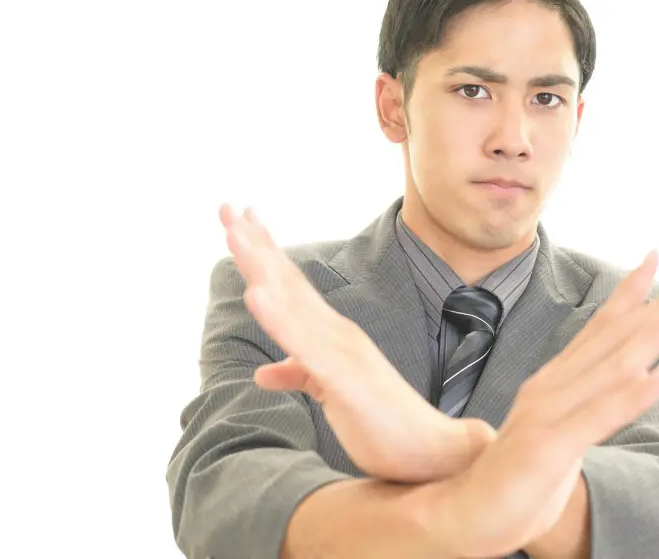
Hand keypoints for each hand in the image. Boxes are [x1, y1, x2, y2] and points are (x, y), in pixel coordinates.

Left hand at [219, 204, 495, 481]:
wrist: (431, 451)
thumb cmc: (383, 423)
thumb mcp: (330, 393)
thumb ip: (300, 374)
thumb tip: (263, 372)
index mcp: (334, 336)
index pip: (293, 285)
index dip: (266, 251)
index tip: (241, 220)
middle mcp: (339, 333)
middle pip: (289, 281)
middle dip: (256, 243)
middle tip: (227, 207)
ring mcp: (343, 351)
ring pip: (293, 302)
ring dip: (262, 267)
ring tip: (234, 235)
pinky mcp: (345, 376)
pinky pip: (305, 344)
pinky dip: (279, 317)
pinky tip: (256, 295)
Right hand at [412, 250, 658, 557]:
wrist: (459, 513)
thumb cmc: (509, 479)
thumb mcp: (550, 433)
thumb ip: (576, 407)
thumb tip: (614, 386)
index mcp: (553, 383)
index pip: (599, 329)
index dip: (630, 294)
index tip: (656, 259)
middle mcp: (552, 388)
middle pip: (614, 337)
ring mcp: (549, 414)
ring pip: (614, 364)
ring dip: (655, 332)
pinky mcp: (550, 446)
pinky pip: (601, 415)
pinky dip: (636, 392)